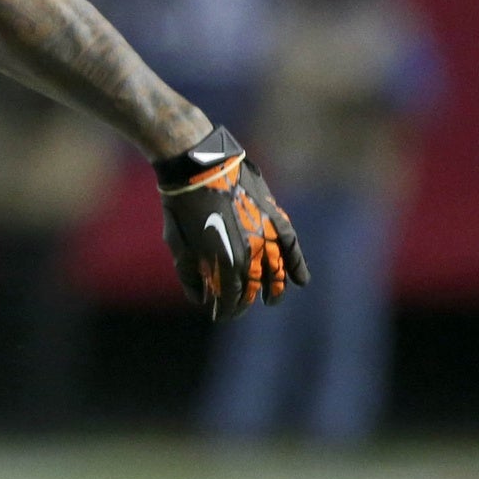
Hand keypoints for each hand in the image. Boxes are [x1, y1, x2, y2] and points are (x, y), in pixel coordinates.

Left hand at [155, 126, 308, 320]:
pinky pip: (291, 245)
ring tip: (271, 300)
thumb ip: (189, 274)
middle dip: (243, 301)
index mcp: (224, 262)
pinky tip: (301, 280)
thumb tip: (201, 298)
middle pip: (251, 288)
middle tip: (237, 308)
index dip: (225, 310)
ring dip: (274, 289)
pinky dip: (297, 264)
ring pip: (275, 271)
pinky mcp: (275, 217)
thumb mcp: (177, 243)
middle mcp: (250, 253)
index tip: (220, 315)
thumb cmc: (180, 204)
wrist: (198, 163)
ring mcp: (265, 235)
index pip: (230, 299)